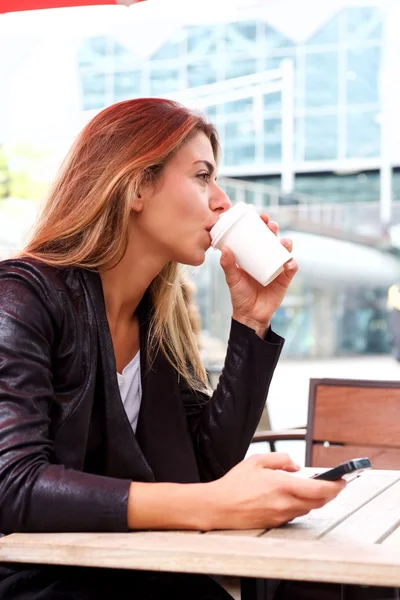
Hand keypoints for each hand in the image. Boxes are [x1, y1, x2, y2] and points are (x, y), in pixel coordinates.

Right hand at [207, 453, 344, 529]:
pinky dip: (302, 505)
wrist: (219, 507)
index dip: (335, 486)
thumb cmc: (234, 484)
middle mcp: (285, 503)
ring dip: (316, 499)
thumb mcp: (256, 461)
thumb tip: (297, 466)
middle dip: (330, 493)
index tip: (342, 480)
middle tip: (335, 484)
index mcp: (282, 486)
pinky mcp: (276, 523)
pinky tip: (295, 497)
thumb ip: (281, 460)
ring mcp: (281, 516)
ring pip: (309, 508)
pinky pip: (296, 514)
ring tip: (315, 488)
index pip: (319, 489)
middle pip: (319, 502)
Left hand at [220, 214, 297, 335]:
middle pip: (273, 239)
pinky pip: (291, 269)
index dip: (261, 225)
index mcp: (254, 256)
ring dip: (286, 243)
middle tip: (270, 225)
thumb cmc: (239, 295)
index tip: (260, 216)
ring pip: (285, 251)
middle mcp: (267, 259)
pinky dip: (292, 264)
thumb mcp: (232, 279)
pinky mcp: (285, 280)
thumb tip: (224, 249)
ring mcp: (277, 268)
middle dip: (274, 229)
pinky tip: (289, 262)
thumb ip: (228, 265)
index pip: (258, 236)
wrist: (250, 315)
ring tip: (283, 241)